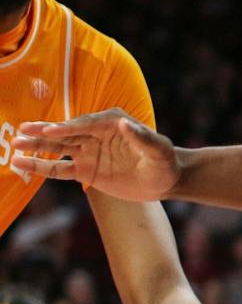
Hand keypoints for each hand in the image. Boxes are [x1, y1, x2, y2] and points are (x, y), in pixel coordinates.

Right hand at [14, 110, 179, 201]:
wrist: (165, 180)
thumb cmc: (164, 161)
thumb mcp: (159, 149)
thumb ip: (143, 137)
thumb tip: (126, 123)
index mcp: (112, 123)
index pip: (86, 124)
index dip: (69, 127)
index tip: (51, 129)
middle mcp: (96, 134)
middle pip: (66, 132)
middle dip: (45, 132)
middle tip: (22, 129)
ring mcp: (88, 152)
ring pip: (58, 148)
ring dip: (37, 146)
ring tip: (15, 144)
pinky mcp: (85, 170)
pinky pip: (59, 168)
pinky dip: (41, 166)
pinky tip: (20, 163)